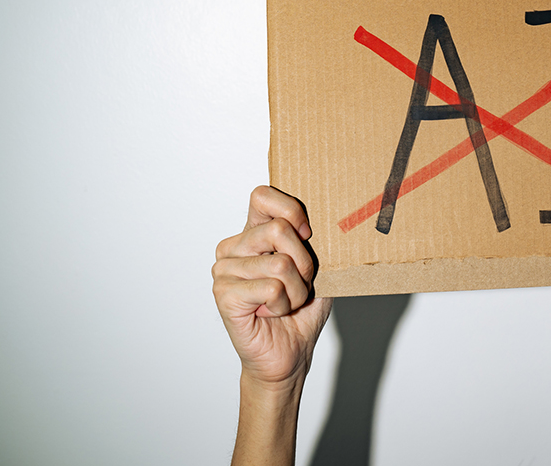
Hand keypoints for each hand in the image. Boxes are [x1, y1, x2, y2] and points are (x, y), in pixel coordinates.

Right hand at [212, 186, 332, 389]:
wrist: (290, 353)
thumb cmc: (302, 310)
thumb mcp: (318, 267)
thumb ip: (312, 239)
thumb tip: (326, 215)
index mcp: (254, 233)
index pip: (262, 196)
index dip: (291, 210)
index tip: (308, 234)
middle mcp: (234, 248)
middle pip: (279, 229)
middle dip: (305, 262)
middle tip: (300, 284)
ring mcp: (224, 270)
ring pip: (280, 263)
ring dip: (296, 290)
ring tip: (285, 303)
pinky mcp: (224, 295)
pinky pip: (271, 288)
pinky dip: (284, 304)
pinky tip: (272, 313)